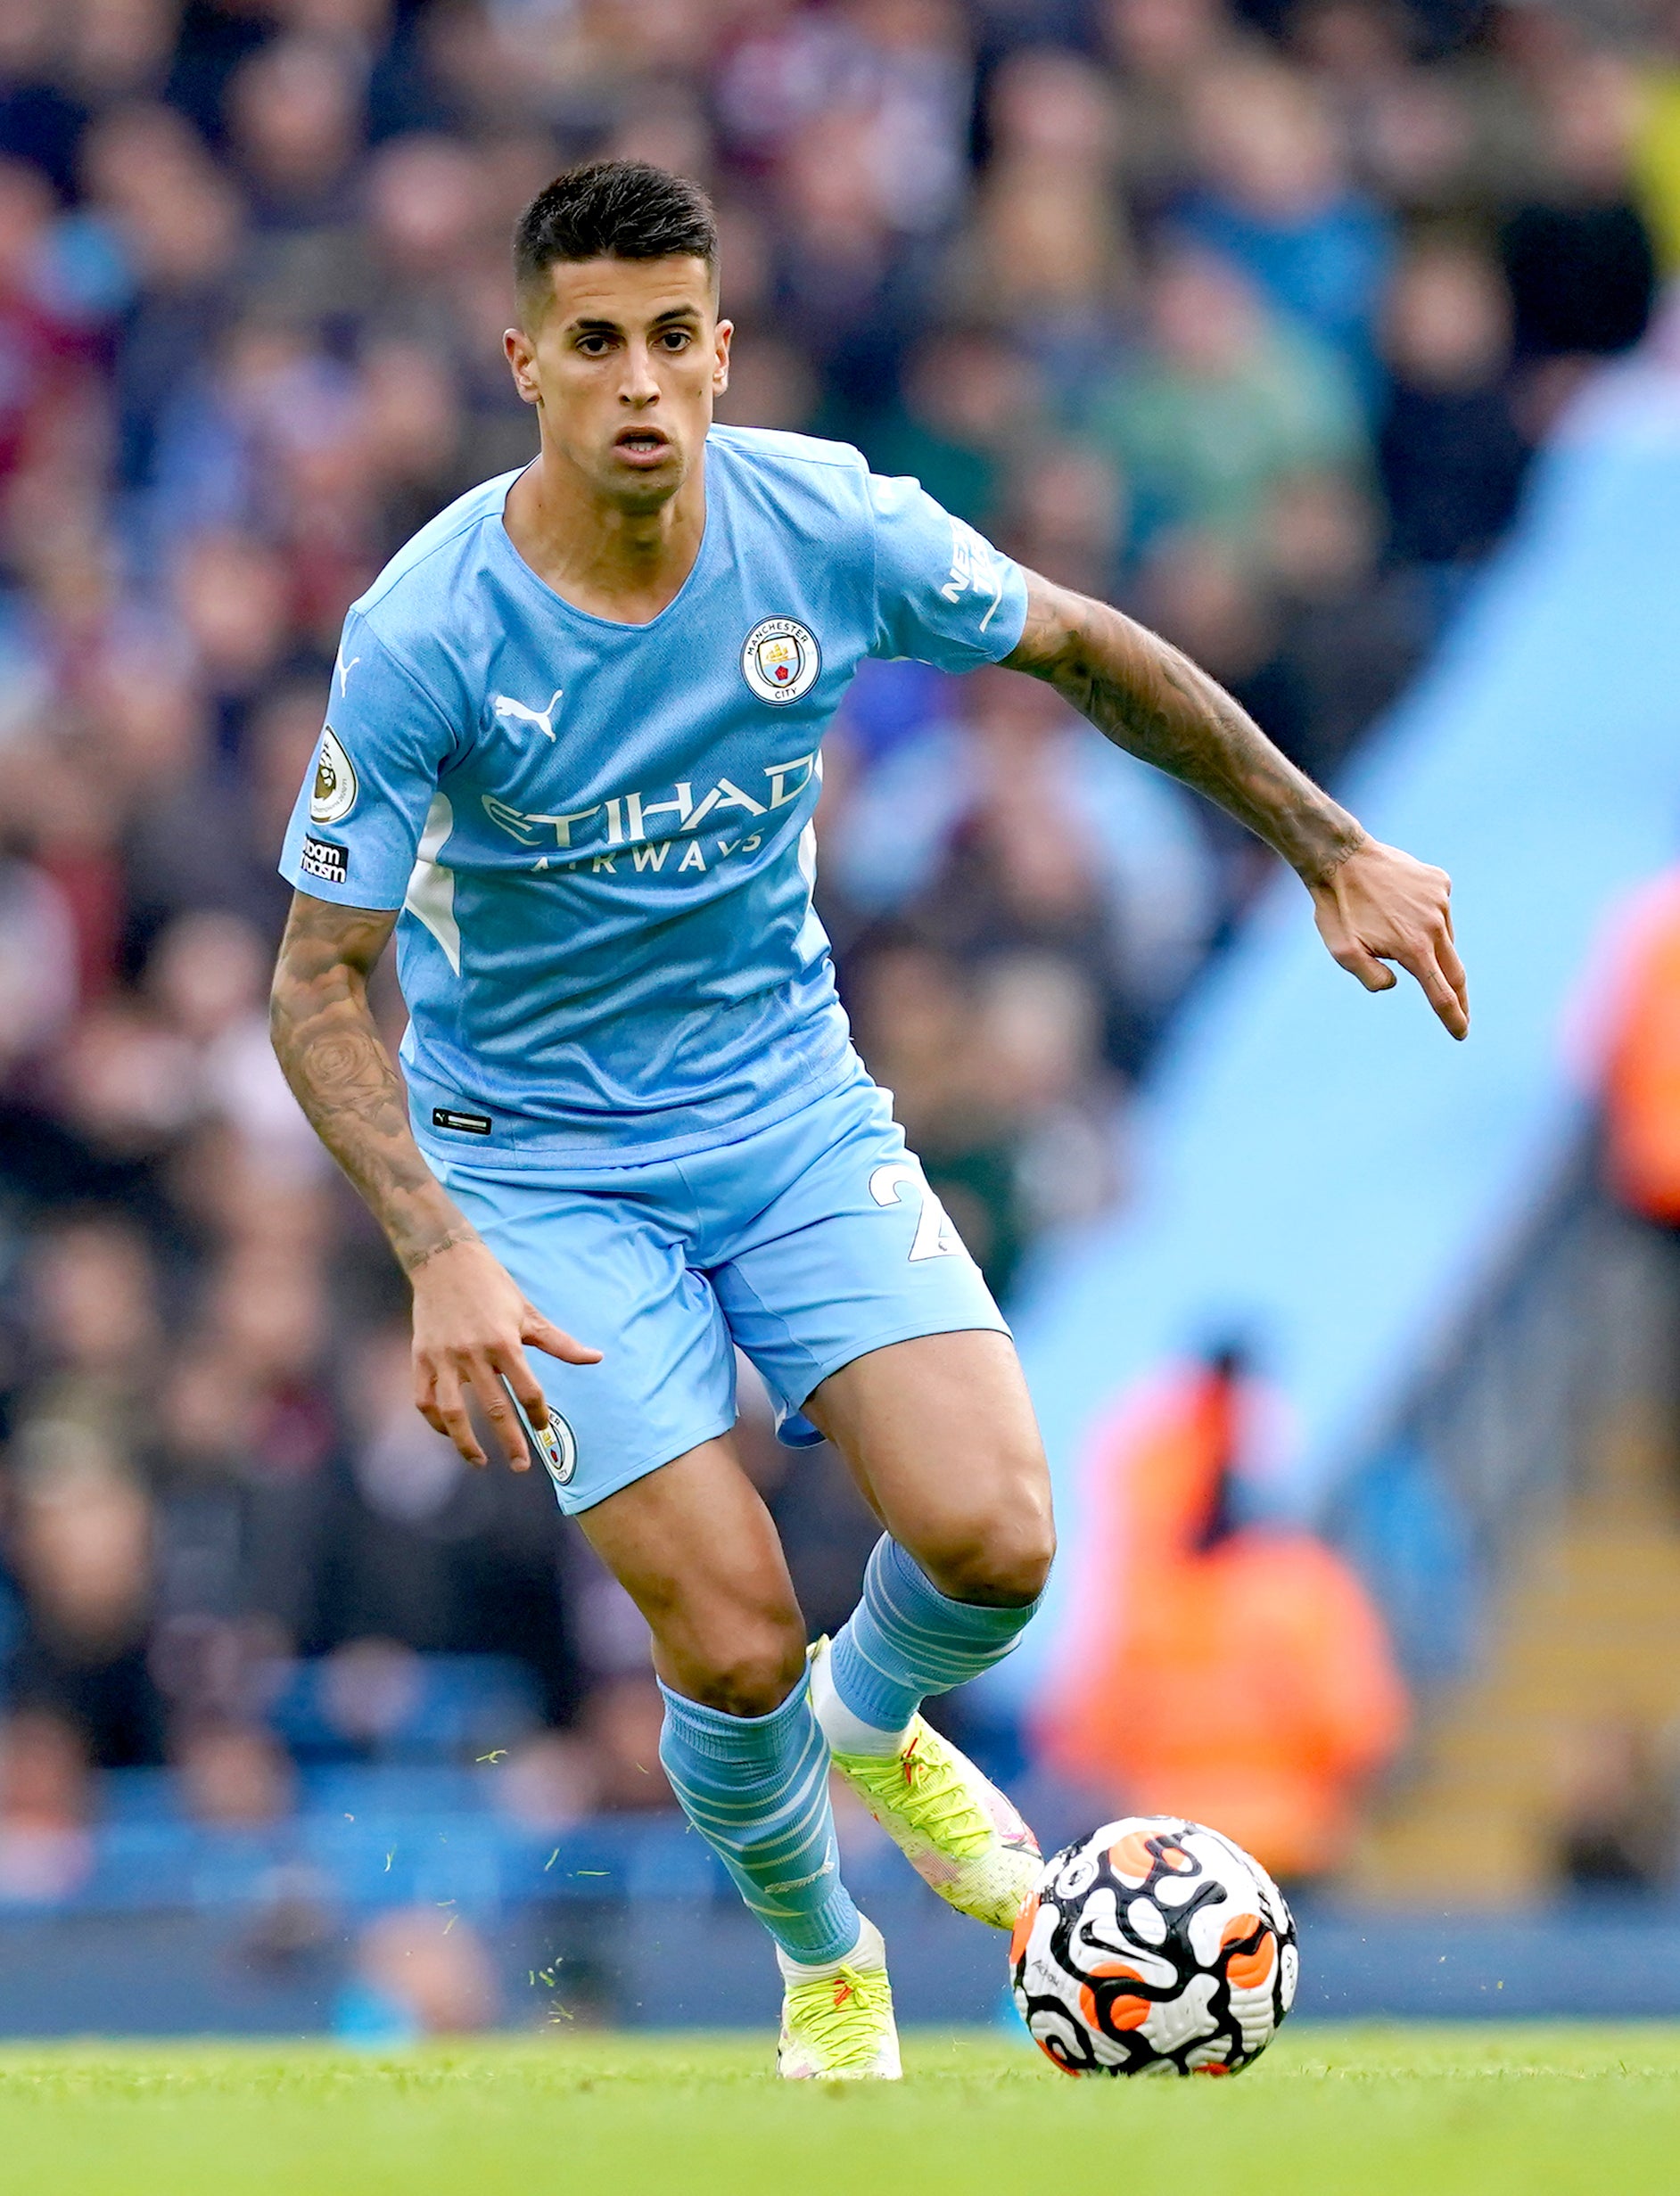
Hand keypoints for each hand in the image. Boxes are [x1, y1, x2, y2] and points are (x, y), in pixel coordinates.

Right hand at [410, 1237, 600, 1468]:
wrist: (444, 1261)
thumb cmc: (494, 1287)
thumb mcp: (529, 1313)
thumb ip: (560, 1342)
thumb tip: (598, 1358)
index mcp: (505, 1342)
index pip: (527, 1390)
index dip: (538, 1415)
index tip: (544, 1430)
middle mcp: (473, 1353)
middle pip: (495, 1408)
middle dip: (510, 1441)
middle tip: (521, 1467)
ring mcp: (443, 1358)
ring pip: (453, 1413)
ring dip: (466, 1443)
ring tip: (480, 1462)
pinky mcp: (420, 1357)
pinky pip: (425, 1400)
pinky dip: (436, 1421)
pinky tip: (450, 1433)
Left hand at [1309, 838, 1468, 1039]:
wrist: (1341, 857)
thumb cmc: (1338, 908)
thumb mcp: (1342, 952)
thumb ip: (1371, 977)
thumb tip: (1396, 983)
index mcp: (1414, 949)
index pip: (1441, 993)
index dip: (1452, 1017)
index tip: (1461, 1033)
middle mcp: (1435, 925)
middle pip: (1455, 971)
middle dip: (1458, 997)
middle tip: (1461, 1014)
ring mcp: (1440, 901)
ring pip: (1445, 937)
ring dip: (1429, 945)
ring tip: (1395, 931)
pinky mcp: (1439, 882)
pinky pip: (1439, 909)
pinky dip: (1426, 916)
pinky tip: (1400, 905)